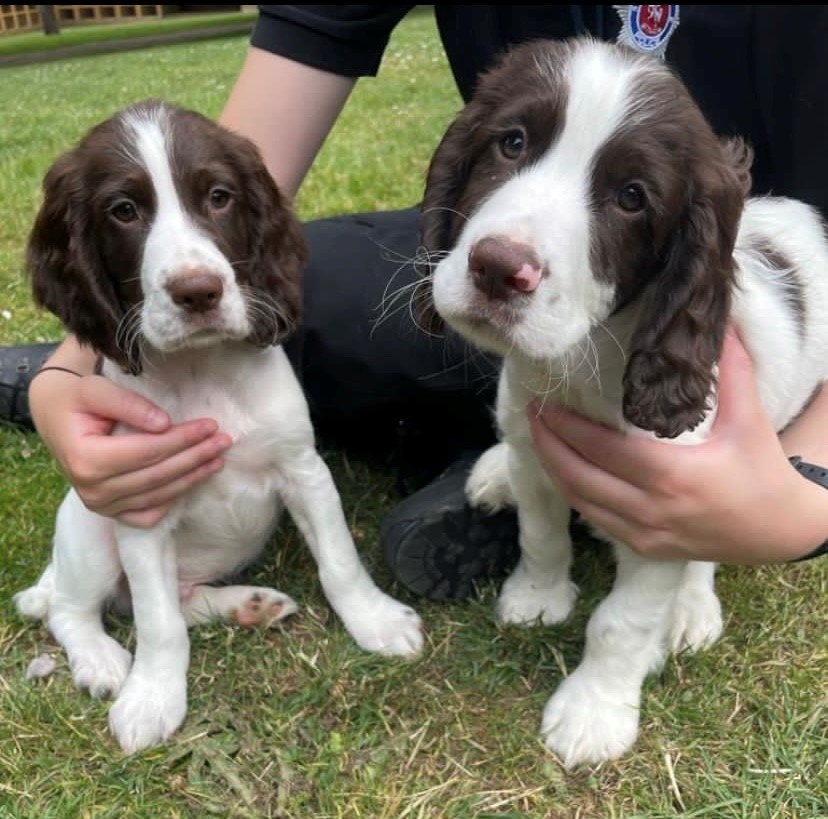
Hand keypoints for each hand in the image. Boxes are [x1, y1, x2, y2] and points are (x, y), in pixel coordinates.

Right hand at [30, 371, 231, 527]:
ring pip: (159, 495)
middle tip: (224, 441)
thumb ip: (129, 404)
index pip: (147, 451)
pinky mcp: (111, 512)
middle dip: (195, 457)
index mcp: (86, 460)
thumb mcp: (95, 390)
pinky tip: (192, 481)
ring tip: (218, 459)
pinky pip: (148, 515)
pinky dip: (173, 500)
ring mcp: (101, 505)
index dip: (182, 439)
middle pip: (158, 475)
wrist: (56, 417)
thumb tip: (164, 424)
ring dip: (193, 477)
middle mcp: (93, 490)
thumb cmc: (77, 400)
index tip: (210, 425)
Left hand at [527, 329, 827, 562]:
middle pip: (579, 478)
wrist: (778, 530)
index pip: (603, 450)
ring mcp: (644, 534)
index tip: (544, 405)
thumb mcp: (749, 419)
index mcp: (674, 476)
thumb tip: (719, 321)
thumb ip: (731, 371)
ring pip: (580, 502)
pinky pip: (595, 519)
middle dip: (548, 446)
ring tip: (538, 438)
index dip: (567, 428)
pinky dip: (573, 493)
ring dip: (554, 470)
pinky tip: (563, 470)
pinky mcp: (643, 547)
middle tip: (532, 415)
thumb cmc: (761, 471)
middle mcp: (651, 510)